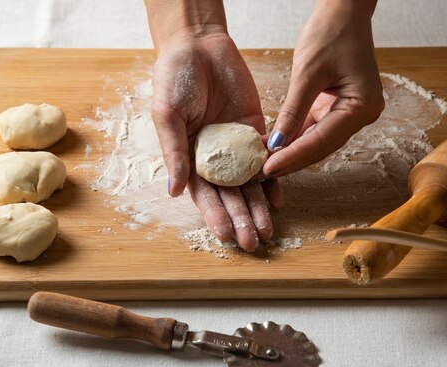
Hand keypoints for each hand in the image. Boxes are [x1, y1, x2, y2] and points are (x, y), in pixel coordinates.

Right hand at [150, 29, 282, 251]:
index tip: (226, 234)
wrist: (199, 45)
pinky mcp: (255, 131)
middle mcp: (214, 158)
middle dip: (241, 219)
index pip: (204, 194)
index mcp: (189, 158)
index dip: (215, 214)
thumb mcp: (167, 115)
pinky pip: (266, 159)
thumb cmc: (173, 78)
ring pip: (249, 184)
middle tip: (253, 242)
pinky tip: (279, 199)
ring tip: (267, 230)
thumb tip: (175, 191)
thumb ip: (174, 152)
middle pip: (229, 195)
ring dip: (258, 208)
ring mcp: (236, 146)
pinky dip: (273, 179)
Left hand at [263, 0, 383, 176]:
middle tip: (263, 173)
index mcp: (362, 106)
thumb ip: (293, 111)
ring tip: (265, 164)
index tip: (269, 168)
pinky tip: (274, 148)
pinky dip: (295, 138)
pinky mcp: (337, 108)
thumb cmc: (332, 32)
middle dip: (292, 160)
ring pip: (317, 141)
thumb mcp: (308, 72)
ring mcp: (350, 113)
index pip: (322, 140)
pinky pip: (314, 130)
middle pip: (321, 146)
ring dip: (292, 152)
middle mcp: (361, 115)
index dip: (294, 156)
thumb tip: (276, 144)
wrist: (343, 10)